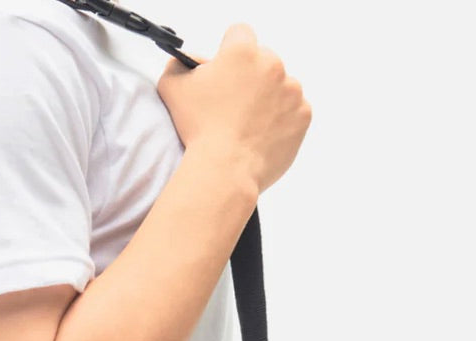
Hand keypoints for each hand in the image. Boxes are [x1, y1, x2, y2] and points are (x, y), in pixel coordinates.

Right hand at [157, 23, 311, 193]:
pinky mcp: (303, 114)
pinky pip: (294, 112)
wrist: (224, 171)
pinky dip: (282, 121)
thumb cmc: (197, 130)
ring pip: (281, 86)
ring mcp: (292, 90)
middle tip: (233, 106)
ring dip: (268, 99)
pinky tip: (262, 135)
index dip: (228, 53)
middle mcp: (272, 64)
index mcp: (242, 52)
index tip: (224, 72)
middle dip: (251, 78)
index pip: (239, 34)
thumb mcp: (172, 88)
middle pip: (263, 61)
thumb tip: (189, 60)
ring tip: (247, 125)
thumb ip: (179, 64)